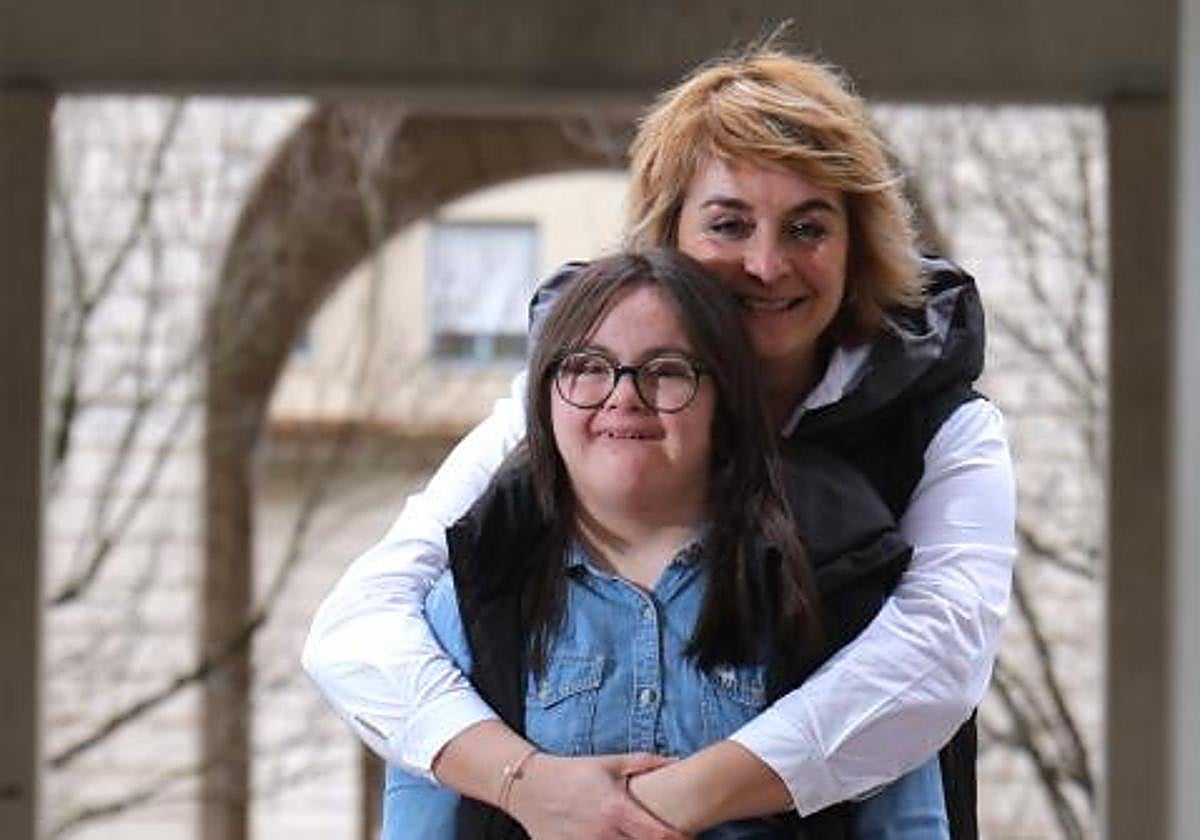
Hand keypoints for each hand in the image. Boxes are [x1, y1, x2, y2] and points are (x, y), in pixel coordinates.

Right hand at [507, 752, 690, 839]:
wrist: (530, 787)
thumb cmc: (573, 773)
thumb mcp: (610, 764)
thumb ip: (645, 763)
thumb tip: (676, 760)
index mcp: (616, 809)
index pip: (658, 835)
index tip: (689, 837)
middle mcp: (603, 833)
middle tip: (665, 838)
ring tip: (636, 837)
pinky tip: (613, 839)